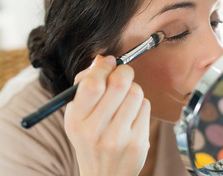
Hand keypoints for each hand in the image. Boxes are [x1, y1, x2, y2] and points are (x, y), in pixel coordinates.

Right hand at [64, 55, 150, 175]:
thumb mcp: (77, 116)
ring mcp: (119, 138)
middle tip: (122, 73)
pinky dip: (141, 104)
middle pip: (119, 83)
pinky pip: (146, 107)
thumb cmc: (90, 139)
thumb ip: (84, 85)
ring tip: (126, 98)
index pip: (92, 84)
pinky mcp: (138, 142)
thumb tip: (102, 58)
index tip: (108, 62)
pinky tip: (132, 114)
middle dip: (124, 71)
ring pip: (136, 92)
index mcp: (77, 121)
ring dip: (133, 88)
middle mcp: (96, 131)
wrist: (105, 175)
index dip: (103, 67)